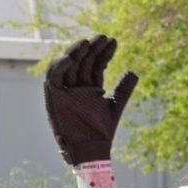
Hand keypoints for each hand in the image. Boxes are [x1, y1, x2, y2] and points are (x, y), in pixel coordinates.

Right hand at [43, 35, 138, 165]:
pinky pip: (53, 77)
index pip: (96, 65)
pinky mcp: (53, 97)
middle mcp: (77, 87)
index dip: (104, 53)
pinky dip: (59, 66)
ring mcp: (65, 91)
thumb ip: (123, 90)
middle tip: (103, 38)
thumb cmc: (101, 132)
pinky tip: (71, 58)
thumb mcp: (115, 107)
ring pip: (68, 66)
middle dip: (92, 49)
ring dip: (77, 53)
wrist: (91, 150)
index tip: (113, 41)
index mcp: (91, 88)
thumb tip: (134, 72)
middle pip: (83, 62)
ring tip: (88, 43)